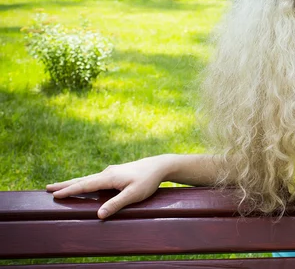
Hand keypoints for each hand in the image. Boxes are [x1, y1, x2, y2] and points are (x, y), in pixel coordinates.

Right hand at [46, 156, 168, 218]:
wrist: (159, 166)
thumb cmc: (148, 181)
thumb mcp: (133, 195)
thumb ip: (116, 204)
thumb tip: (98, 215)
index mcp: (109, 177)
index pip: (85, 185)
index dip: (70, 191)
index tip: (54, 195)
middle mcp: (107, 172)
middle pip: (82, 180)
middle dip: (65, 185)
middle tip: (47, 188)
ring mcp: (111, 172)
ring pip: (88, 178)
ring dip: (74, 183)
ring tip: (61, 187)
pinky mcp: (116, 173)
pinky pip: (96, 179)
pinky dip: (85, 182)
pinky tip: (84, 185)